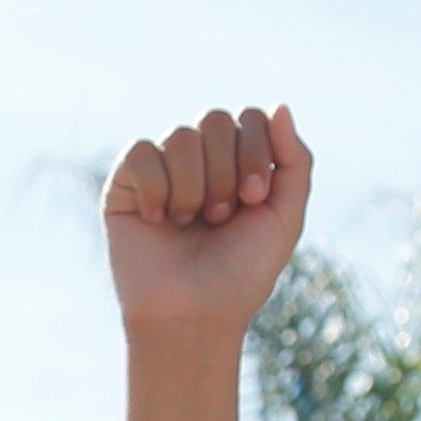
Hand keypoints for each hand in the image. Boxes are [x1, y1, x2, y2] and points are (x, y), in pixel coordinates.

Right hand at [104, 106, 313, 345]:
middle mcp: (201, 160)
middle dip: (225, 171)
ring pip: (179, 136)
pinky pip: (141, 153)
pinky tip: (159, 221)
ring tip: (191, 224)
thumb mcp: (286, 217)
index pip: (250, 118)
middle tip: (221, 217)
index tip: (254, 198)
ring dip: (194, 187)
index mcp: (239, 163)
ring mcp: (162, 169)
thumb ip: (295, 160)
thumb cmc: (241, 273)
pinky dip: (157, 189)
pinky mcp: (125, 184)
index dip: (255, 151)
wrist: (194, 315)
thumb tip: (279, 105)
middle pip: (215, 119)